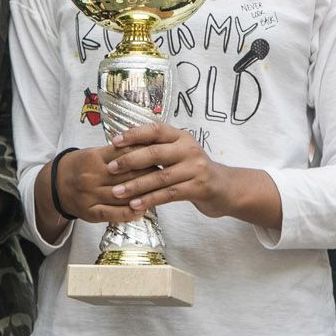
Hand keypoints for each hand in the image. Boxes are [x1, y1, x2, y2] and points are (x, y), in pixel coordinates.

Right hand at [52, 144, 155, 223]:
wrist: (56, 184)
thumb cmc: (83, 165)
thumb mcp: (96, 152)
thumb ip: (119, 152)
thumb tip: (148, 148)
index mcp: (94, 158)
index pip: (125, 156)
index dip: (145, 157)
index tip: (161, 157)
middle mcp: (91, 177)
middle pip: (126, 176)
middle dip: (149, 175)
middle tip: (167, 174)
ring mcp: (90, 196)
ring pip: (121, 196)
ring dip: (142, 195)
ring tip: (160, 192)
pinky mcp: (90, 212)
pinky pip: (112, 214)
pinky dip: (129, 213)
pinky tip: (142, 210)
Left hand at [103, 122, 239, 218]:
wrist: (225, 188)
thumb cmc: (194, 170)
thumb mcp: (179, 153)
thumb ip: (158, 148)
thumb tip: (123, 146)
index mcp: (181, 137)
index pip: (155, 130)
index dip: (134, 134)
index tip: (114, 141)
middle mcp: (189, 149)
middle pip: (155, 153)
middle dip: (129, 161)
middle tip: (110, 168)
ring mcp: (196, 168)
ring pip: (160, 177)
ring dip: (136, 185)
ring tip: (117, 192)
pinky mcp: (199, 188)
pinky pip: (169, 194)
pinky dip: (150, 200)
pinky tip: (135, 205)